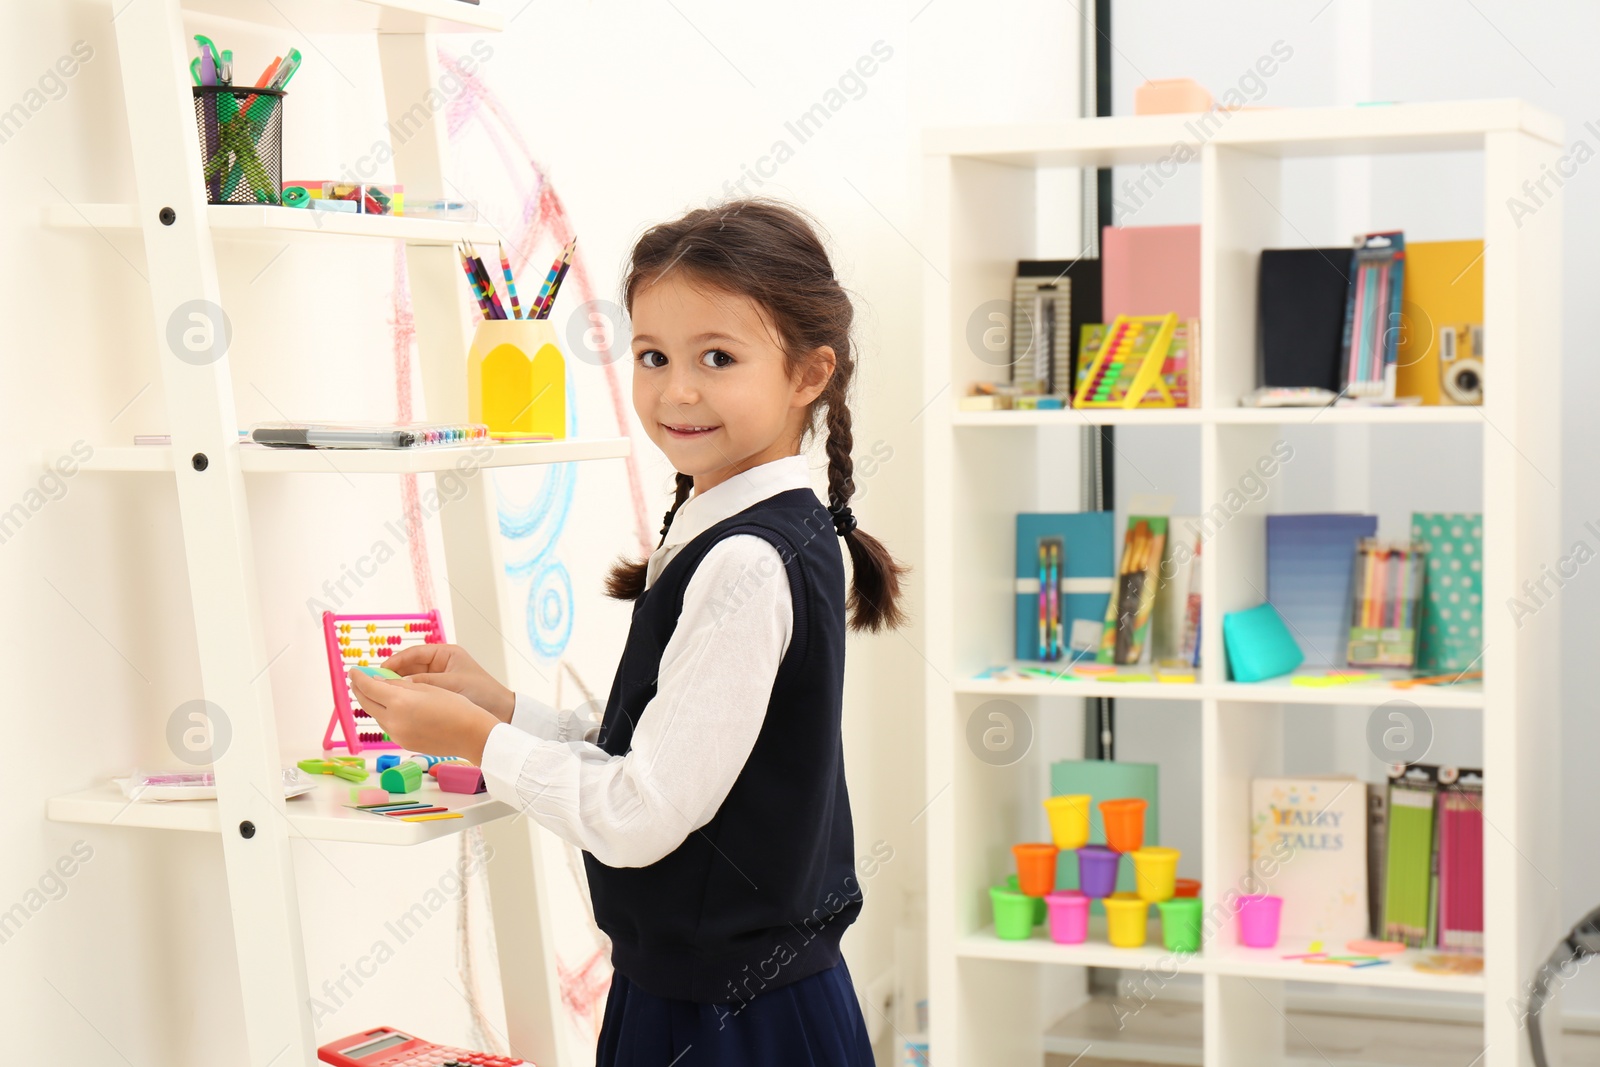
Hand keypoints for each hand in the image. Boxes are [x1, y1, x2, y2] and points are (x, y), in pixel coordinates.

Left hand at [348, 669, 499, 763]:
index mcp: (399, 702)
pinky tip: (392, 708)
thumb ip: (400, 686)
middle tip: (357, 680)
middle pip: (367, 703)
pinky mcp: (404, 743)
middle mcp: (393, 720)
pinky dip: (385, 715)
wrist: (471, 733)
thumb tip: (380, 683)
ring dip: (372, 703)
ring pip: (377, 716)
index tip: (353, 671)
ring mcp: (398, 734)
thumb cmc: (455, 706)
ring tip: (375, 692)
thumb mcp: (427, 688)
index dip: (359, 677)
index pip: (369, 687)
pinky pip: (389, 726)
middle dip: (359, 690)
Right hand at [380, 643, 514, 722]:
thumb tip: (399, 684)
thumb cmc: (482, 692)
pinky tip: (397, 704)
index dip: (395, 661)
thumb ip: (426, 682)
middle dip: (393, 675)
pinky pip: (418, 692)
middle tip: (374, 685)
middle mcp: (440, 664)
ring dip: (398, 687)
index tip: (380, 671)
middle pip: (409, 666)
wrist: (502, 711)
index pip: (413, 653)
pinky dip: (408, 696)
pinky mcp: (439, 693)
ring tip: (382, 695)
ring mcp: (438, 678)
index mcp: (445, 653)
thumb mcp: (452, 684)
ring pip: (411, 680)